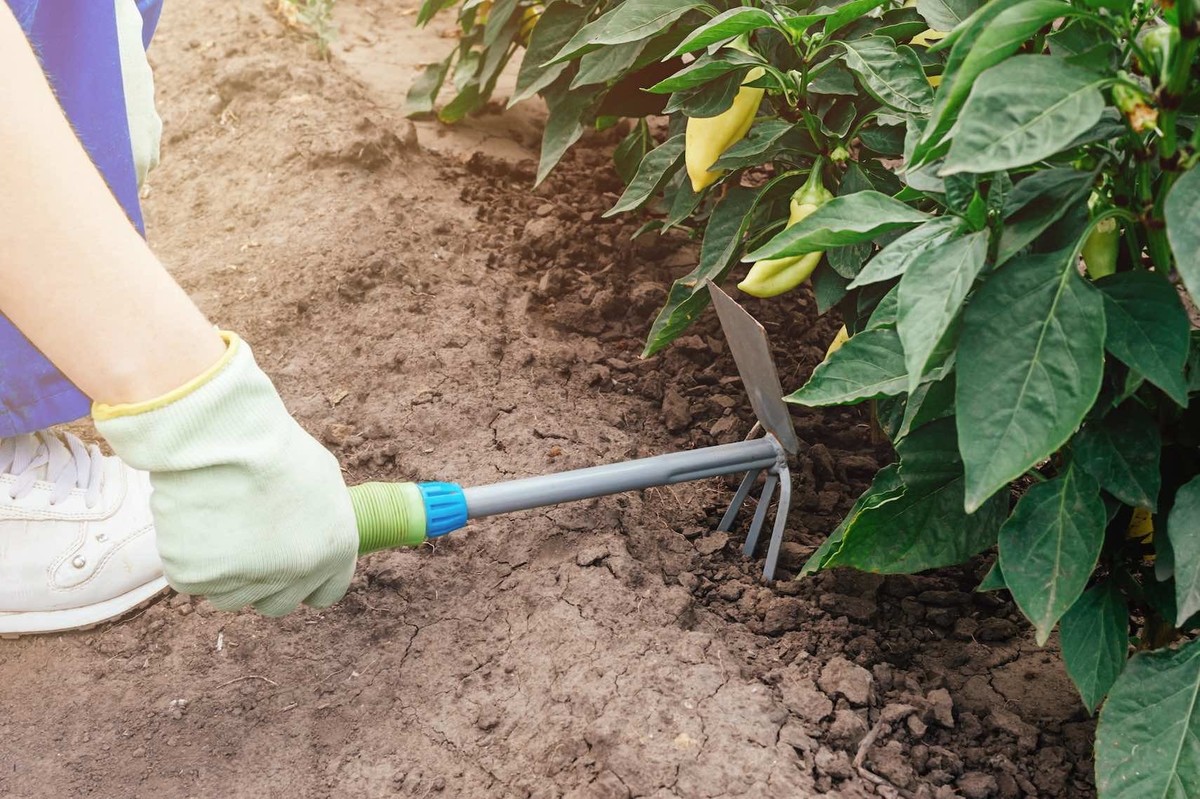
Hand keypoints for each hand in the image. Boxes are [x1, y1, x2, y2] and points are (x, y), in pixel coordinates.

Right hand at [94, 333, 357, 615]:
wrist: (224, 436)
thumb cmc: (274, 446)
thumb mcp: (321, 480)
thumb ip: (320, 521)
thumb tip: (312, 534)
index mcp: (334, 552)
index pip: (326, 592)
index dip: (306, 580)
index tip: (288, 567)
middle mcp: (295, 575)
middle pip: (276, 603)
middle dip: (263, 580)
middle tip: (246, 543)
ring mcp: (245, 581)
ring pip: (230, 595)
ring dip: (224, 570)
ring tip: (219, 520)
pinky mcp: (197, 578)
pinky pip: (191, 579)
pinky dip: (188, 556)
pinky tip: (194, 519)